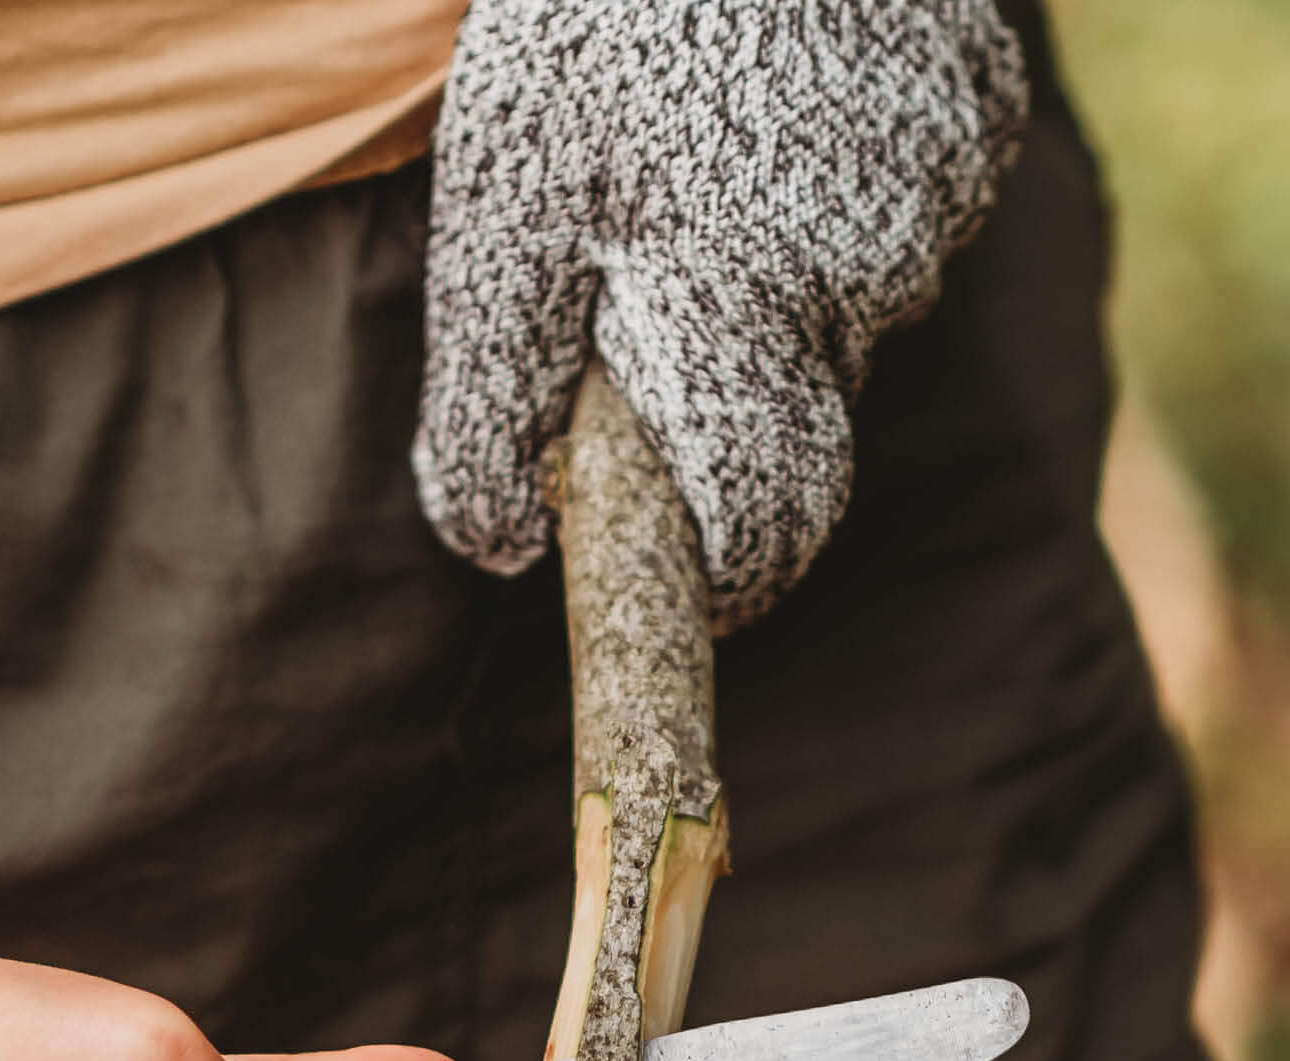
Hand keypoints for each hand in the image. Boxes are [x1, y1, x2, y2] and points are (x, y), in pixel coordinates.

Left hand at [413, 0, 1027, 631]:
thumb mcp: (498, 218)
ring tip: (698, 194)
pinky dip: (830, 225)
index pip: (766, 519)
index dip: (725, 578)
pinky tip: (769, 139)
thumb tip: (498, 551)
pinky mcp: (981, 123)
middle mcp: (872, 264)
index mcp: (746, 299)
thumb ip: (491, 402)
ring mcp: (943, 191)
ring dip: (772, 309)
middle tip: (658, 357)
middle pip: (802, 426)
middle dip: (731, 429)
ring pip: (848, 325)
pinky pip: (902, 232)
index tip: (690, 592)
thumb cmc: (585, 30)